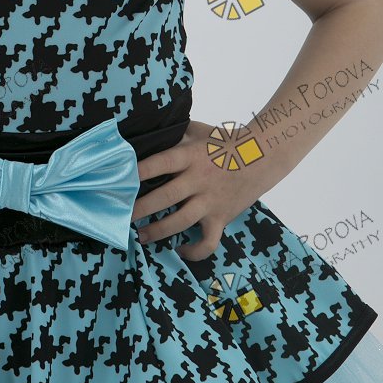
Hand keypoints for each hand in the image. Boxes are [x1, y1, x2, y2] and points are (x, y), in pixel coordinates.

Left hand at [132, 119, 273, 261]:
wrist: (264, 155)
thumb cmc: (226, 141)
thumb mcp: (199, 130)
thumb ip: (175, 133)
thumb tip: (147, 132)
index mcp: (191, 156)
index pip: (160, 163)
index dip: (138, 171)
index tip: (119, 179)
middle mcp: (199, 180)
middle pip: (165, 197)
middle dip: (139, 208)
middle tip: (120, 214)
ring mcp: (210, 202)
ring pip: (180, 222)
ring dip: (157, 231)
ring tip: (140, 236)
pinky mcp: (221, 218)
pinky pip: (208, 242)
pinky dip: (194, 252)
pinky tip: (180, 250)